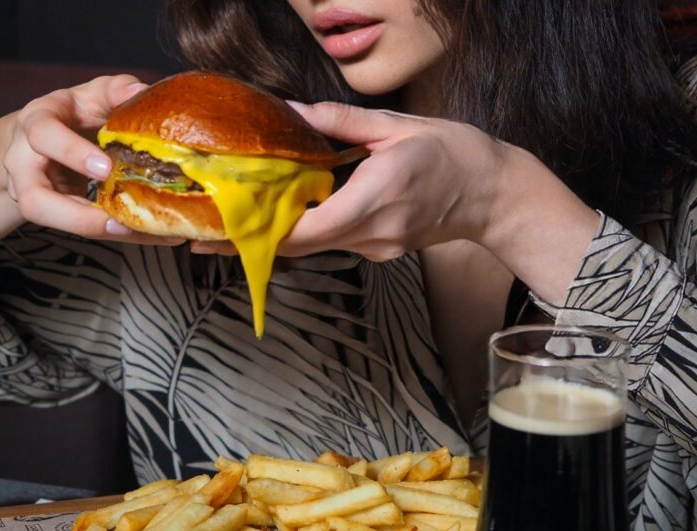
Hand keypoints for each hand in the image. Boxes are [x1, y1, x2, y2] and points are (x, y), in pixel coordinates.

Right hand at [3, 74, 181, 244]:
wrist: (48, 138)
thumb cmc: (74, 113)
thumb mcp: (92, 95)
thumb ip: (115, 90)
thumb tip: (141, 91)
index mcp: (37, 124)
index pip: (44, 136)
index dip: (73, 154)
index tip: (106, 169)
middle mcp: (25, 163)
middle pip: (34, 199)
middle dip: (75, 214)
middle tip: (118, 221)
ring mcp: (33, 192)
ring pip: (53, 223)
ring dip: (95, 230)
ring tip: (135, 232)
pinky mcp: (55, 213)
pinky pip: (82, 229)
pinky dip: (116, 234)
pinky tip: (150, 235)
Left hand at [191, 100, 599, 304]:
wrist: (492, 194)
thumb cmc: (452, 155)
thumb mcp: (396, 128)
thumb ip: (338, 124)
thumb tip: (289, 115)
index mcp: (377, 198)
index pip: (306, 229)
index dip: (259, 234)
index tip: (219, 231)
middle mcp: (373, 233)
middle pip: (300, 246)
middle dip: (252, 241)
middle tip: (204, 234)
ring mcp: (377, 247)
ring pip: (314, 247)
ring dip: (275, 236)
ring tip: (233, 222)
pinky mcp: (379, 249)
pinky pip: (332, 243)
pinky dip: (305, 231)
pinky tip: (285, 215)